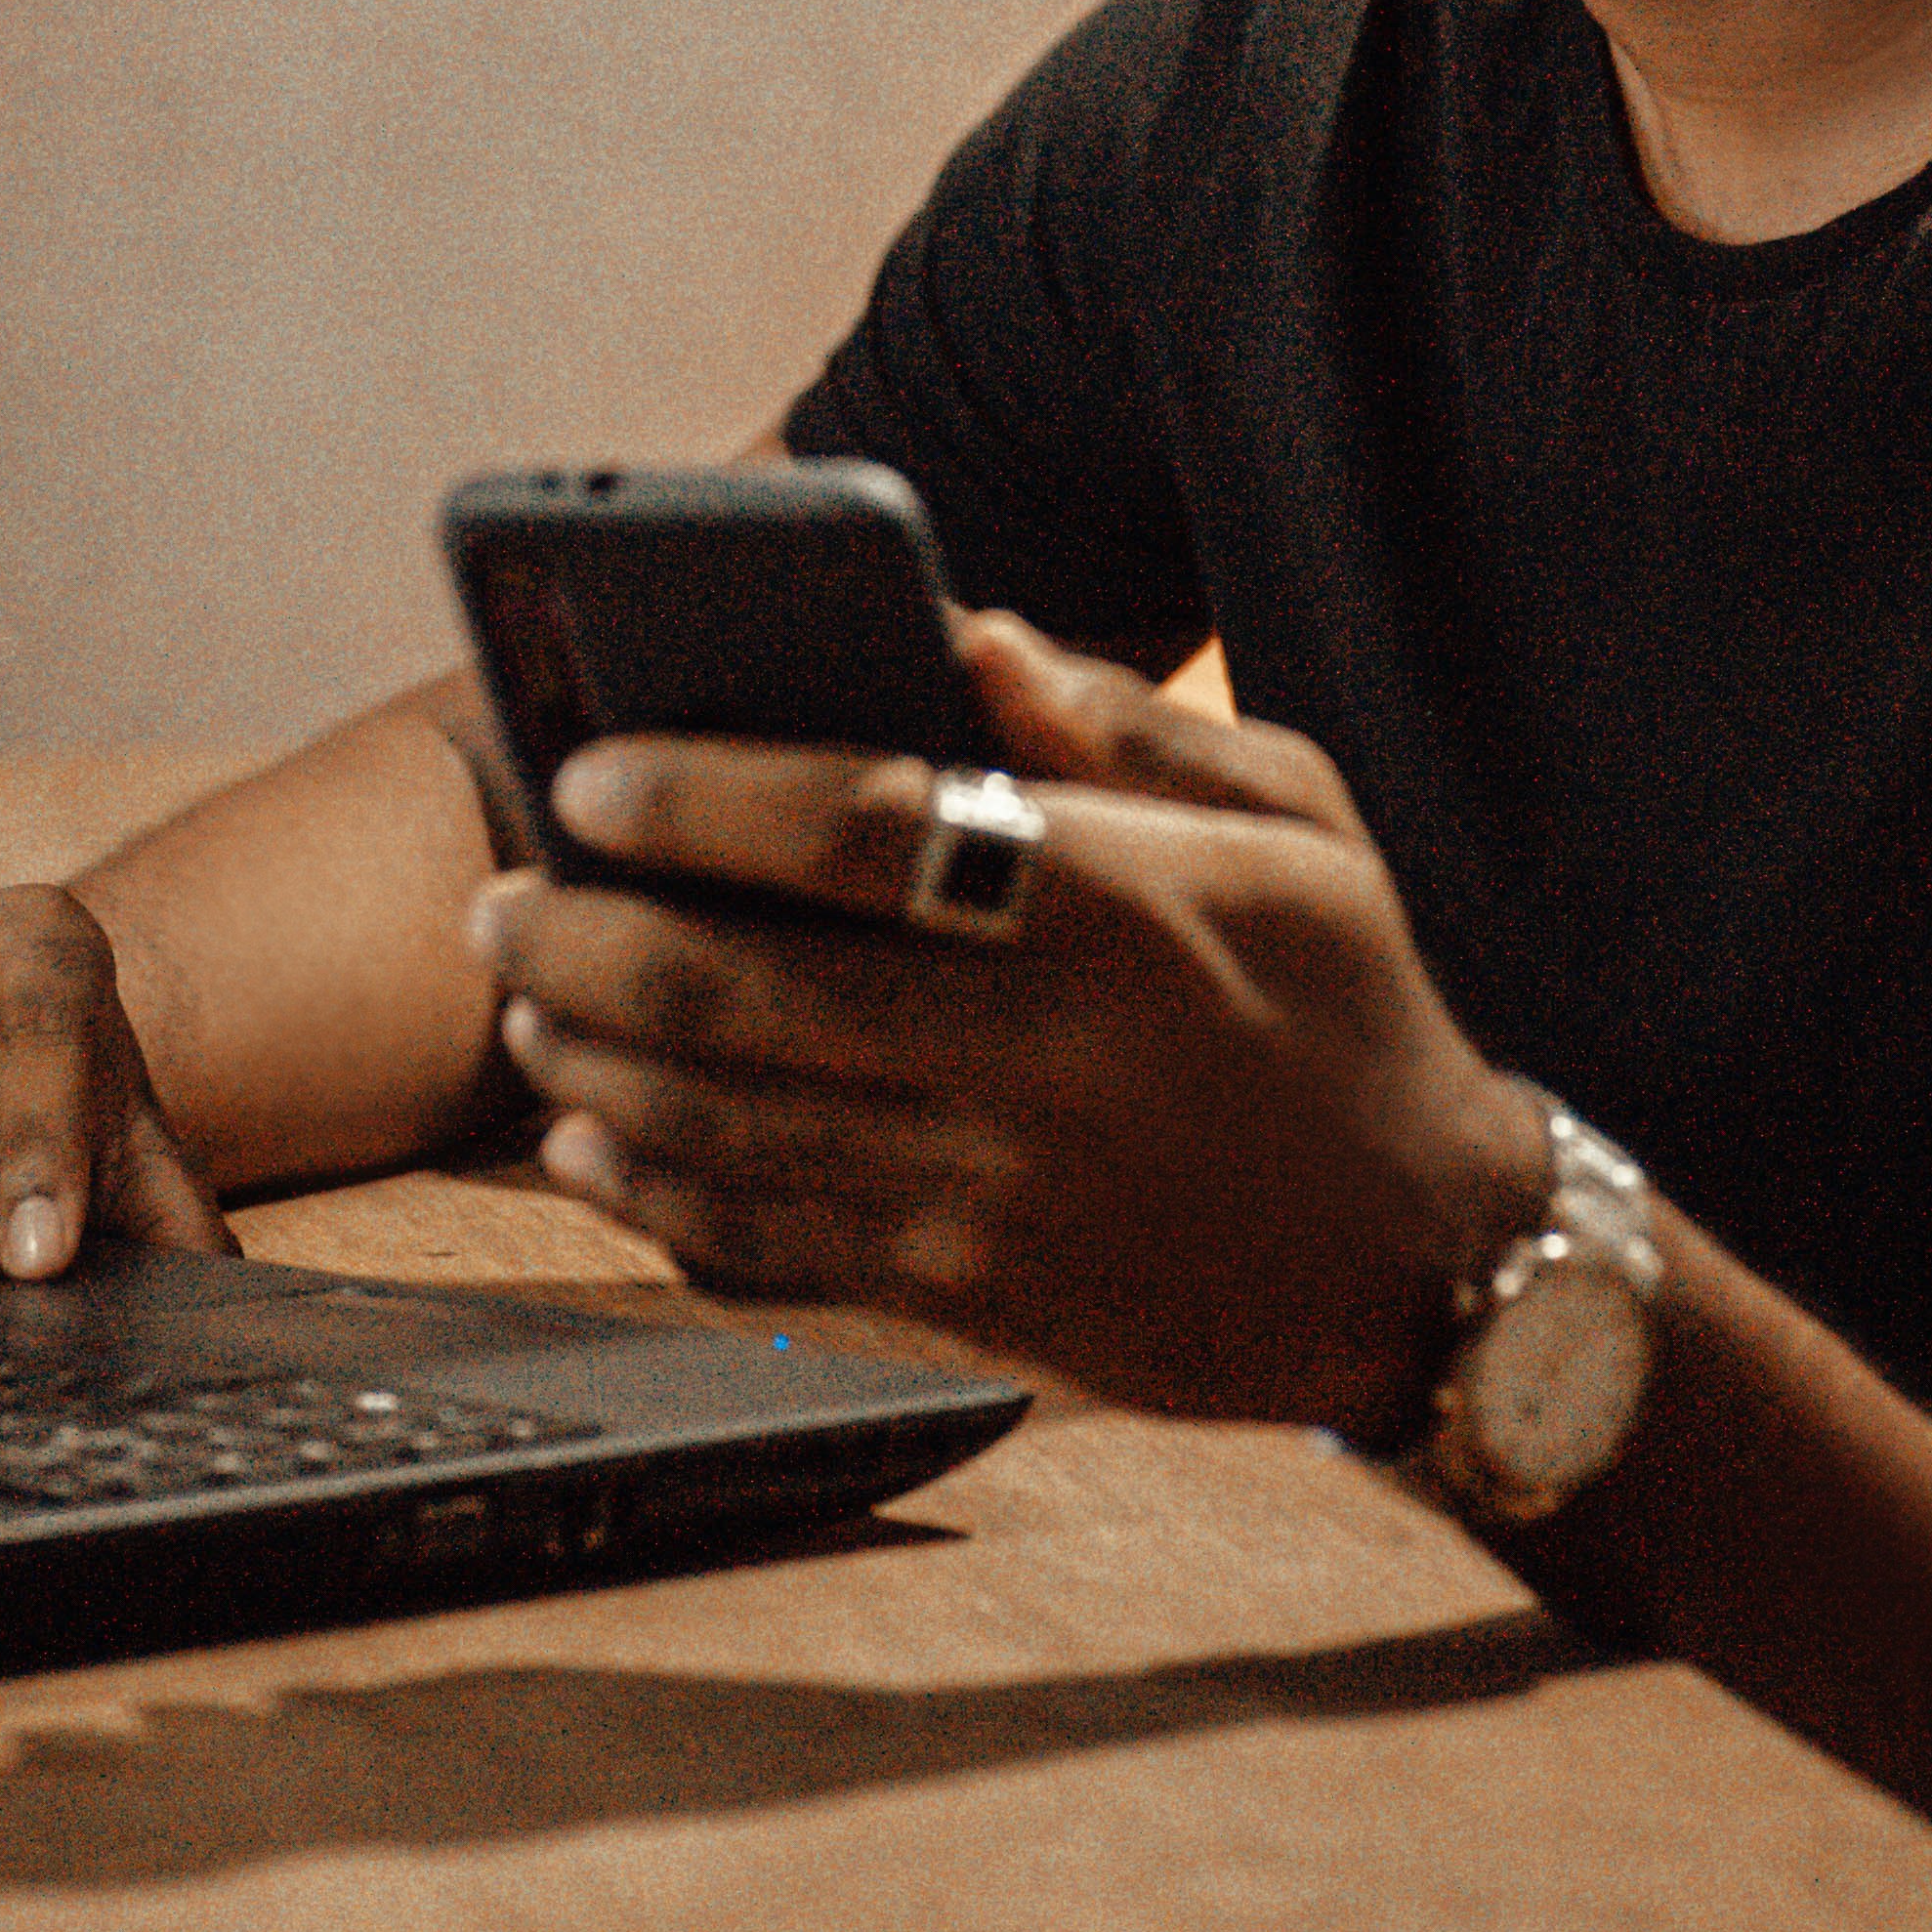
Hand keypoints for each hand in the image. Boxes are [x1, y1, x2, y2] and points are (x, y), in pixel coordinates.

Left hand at [468, 611, 1541, 1433]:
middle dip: (578, 939)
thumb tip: (973, 626)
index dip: (697, 794)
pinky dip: (651, 1198)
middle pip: (739, 992)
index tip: (588, 772)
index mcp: (1113, 905)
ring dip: (585, 1066)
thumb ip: (1126, 720)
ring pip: (721, 1130)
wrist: (1430, 1259)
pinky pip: (766, 1251)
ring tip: (524, 1004)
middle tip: (501, 899)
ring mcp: (998, 1195)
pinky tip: (593, 1147)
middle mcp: (1040, 1055)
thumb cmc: (1345, 1000)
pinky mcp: (977, 1305)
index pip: (855, 825)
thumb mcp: (1294, 819)